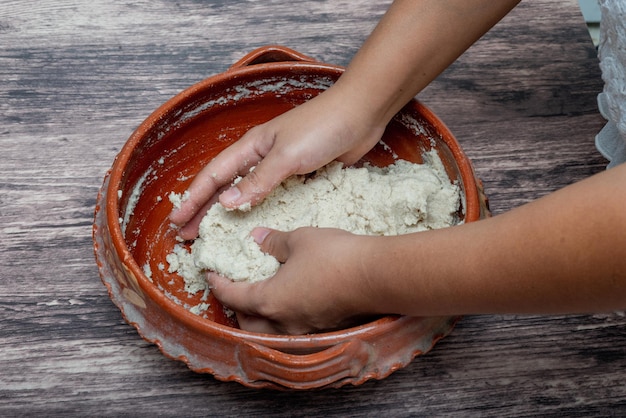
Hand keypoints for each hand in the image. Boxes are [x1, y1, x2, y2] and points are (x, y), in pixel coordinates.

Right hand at [169, 87, 385, 239]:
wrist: (361, 116)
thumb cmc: (322, 128)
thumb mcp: (286, 155)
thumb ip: (259, 180)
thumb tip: (226, 203)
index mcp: (251, 147)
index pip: (213, 176)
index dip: (193, 200)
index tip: (177, 221)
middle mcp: (260, 158)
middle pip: (224, 188)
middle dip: (204, 211)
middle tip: (187, 236)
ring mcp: (279, 168)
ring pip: (246, 195)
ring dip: (229, 215)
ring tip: (214, 236)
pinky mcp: (300, 177)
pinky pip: (273, 199)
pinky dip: (260, 213)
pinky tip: (256, 227)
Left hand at [208, 226, 378, 334]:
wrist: (377, 275)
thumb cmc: (335, 255)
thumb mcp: (299, 239)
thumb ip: (273, 241)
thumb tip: (257, 238)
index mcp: (270, 301)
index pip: (233, 296)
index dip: (218, 283)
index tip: (210, 272)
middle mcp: (284, 322)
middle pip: (247, 324)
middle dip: (236, 308)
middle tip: (235, 287)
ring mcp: (305, 329)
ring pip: (270, 330)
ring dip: (260, 317)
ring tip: (262, 296)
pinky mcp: (324, 328)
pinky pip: (293, 328)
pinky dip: (283, 317)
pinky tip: (291, 299)